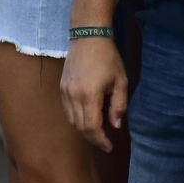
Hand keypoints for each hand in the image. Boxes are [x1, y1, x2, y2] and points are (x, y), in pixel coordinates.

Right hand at [59, 36, 127, 151]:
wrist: (88, 36)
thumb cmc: (108, 57)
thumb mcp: (121, 81)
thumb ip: (118, 105)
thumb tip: (115, 125)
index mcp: (90, 95)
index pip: (92, 127)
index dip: (101, 140)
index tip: (110, 146)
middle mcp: (74, 96)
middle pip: (81, 127)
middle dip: (93, 138)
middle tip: (105, 141)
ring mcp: (65, 92)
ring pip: (72, 121)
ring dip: (84, 129)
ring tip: (97, 130)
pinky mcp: (62, 87)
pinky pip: (67, 110)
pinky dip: (76, 119)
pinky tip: (87, 117)